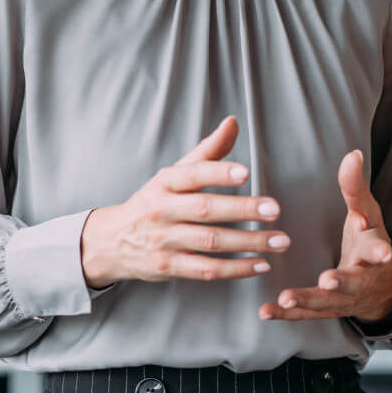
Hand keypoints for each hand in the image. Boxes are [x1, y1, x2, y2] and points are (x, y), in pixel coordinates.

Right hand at [78, 116, 285, 288]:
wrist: (112, 241)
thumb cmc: (152, 203)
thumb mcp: (172, 175)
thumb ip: (206, 152)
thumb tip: (233, 122)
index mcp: (164, 183)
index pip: (192, 174)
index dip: (218, 172)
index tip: (246, 172)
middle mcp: (161, 211)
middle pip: (205, 209)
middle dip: (242, 209)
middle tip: (275, 209)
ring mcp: (164, 241)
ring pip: (210, 241)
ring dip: (248, 242)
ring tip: (280, 240)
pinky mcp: (168, 267)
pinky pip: (206, 270)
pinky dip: (235, 269)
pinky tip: (260, 264)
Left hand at [260, 150, 391, 323]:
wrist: (381, 289)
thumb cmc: (369, 242)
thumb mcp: (368, 213)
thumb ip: (356, 188)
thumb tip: (353, 154)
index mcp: (373, 252)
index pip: (378, 249)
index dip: (379, 250)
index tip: (382, 252)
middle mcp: (362, 280)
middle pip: (354, 282)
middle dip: (342, 282)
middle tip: (328, 281)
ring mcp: (344, 299)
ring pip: (327, 303)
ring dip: (307, 300)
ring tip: (286, 298)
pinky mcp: (326, 310)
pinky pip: (305, 315)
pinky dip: (286, 314)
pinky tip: (266, 311)